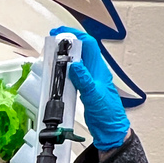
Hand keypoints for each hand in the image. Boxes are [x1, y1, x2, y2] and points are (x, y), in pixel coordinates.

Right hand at [50, 27, 129, 150]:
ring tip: (53, 52)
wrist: (110, 129)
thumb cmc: (108, 114)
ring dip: (65, 54)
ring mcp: (89, 79)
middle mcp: (94, 71)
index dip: (74, 35)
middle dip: (68, 40)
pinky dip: (64, 69)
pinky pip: (74, 74)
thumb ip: (84, 80)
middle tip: (53, 39)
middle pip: (82, 48)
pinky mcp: (84, 88)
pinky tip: (58, 72)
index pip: (88, 44)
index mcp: (99, 69)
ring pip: (77, 60)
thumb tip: (75, 64)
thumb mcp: (94, 96)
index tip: (60, 33)